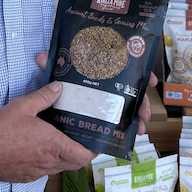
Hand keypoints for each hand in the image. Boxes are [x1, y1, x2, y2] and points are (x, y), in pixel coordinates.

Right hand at [0, 81, 95, 181]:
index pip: (83, 155)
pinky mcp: (24, 176)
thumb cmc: (0, 130)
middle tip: (78, 139)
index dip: (92, 150)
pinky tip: (36, 149)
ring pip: (58, 167)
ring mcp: (36, 172)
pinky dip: (46, 162)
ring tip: (58, 141)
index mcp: (53, 145)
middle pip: (74, 163)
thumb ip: (44, 96)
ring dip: (62, 157)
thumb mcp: (24, 106)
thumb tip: (59, 88)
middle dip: (80, 153)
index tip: (94, 140)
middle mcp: (48, 162)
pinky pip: (43, 171)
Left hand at [35, 52, 157, 135]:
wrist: (52, 95)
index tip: (150, 81)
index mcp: (101, 69)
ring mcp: (108, 99)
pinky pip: (119, 120)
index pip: (126, 66)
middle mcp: (109, 83)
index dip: (140, 72)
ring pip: (130, 106)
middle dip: (142, 102)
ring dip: (138, 116)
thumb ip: (51, 63)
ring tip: (140, 128)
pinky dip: (126, 127)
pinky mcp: (103, 114)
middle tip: (144, 114)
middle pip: (132, 90)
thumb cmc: (60, 77)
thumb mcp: (57, 69)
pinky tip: (130, 135)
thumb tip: (41, 56)